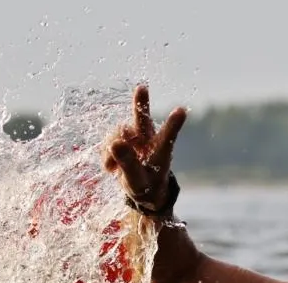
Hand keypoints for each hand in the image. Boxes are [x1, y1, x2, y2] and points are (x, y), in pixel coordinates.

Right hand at [103, 85, 186, 214]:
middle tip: (142, 88)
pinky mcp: (121, 140)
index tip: (182, 111)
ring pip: (119, 132)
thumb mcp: (137, 182)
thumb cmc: (146, 186)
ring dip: (112, 148)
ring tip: (113, 168)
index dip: (173, 124)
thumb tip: (115, 143)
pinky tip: (111, 167)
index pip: (168, 137)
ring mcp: (135, 138)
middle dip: (141, 103)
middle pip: (143, 119)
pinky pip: (108, 142)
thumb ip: (128, 165)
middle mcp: (149, 140)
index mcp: (161, 151)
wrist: (141, 189)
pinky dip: (106, 154)